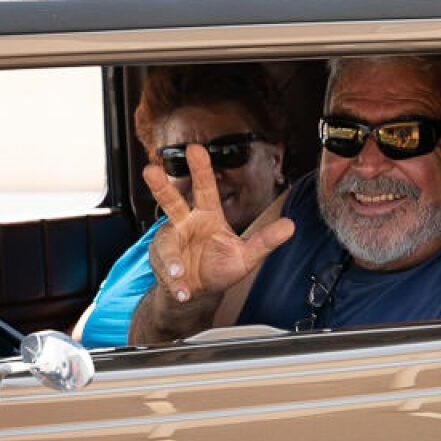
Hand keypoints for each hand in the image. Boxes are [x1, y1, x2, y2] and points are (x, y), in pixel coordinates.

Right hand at [143, 144, 294, 302]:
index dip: (200, 169)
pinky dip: (176, 284)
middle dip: (161, 186)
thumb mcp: (246, 256)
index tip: (195, 149)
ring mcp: (171, 243)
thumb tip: (291, 226)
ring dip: (170, 257)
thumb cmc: (220, 267)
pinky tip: (184, 292)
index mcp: (207, 216)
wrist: (198, 292)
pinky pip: (168, 272)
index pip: (205, 189)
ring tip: (180, 272)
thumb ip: (265, 241)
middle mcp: (185, 224)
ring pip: (165, 242)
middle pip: (171, 201)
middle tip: (150, 170)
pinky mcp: (162, 264)